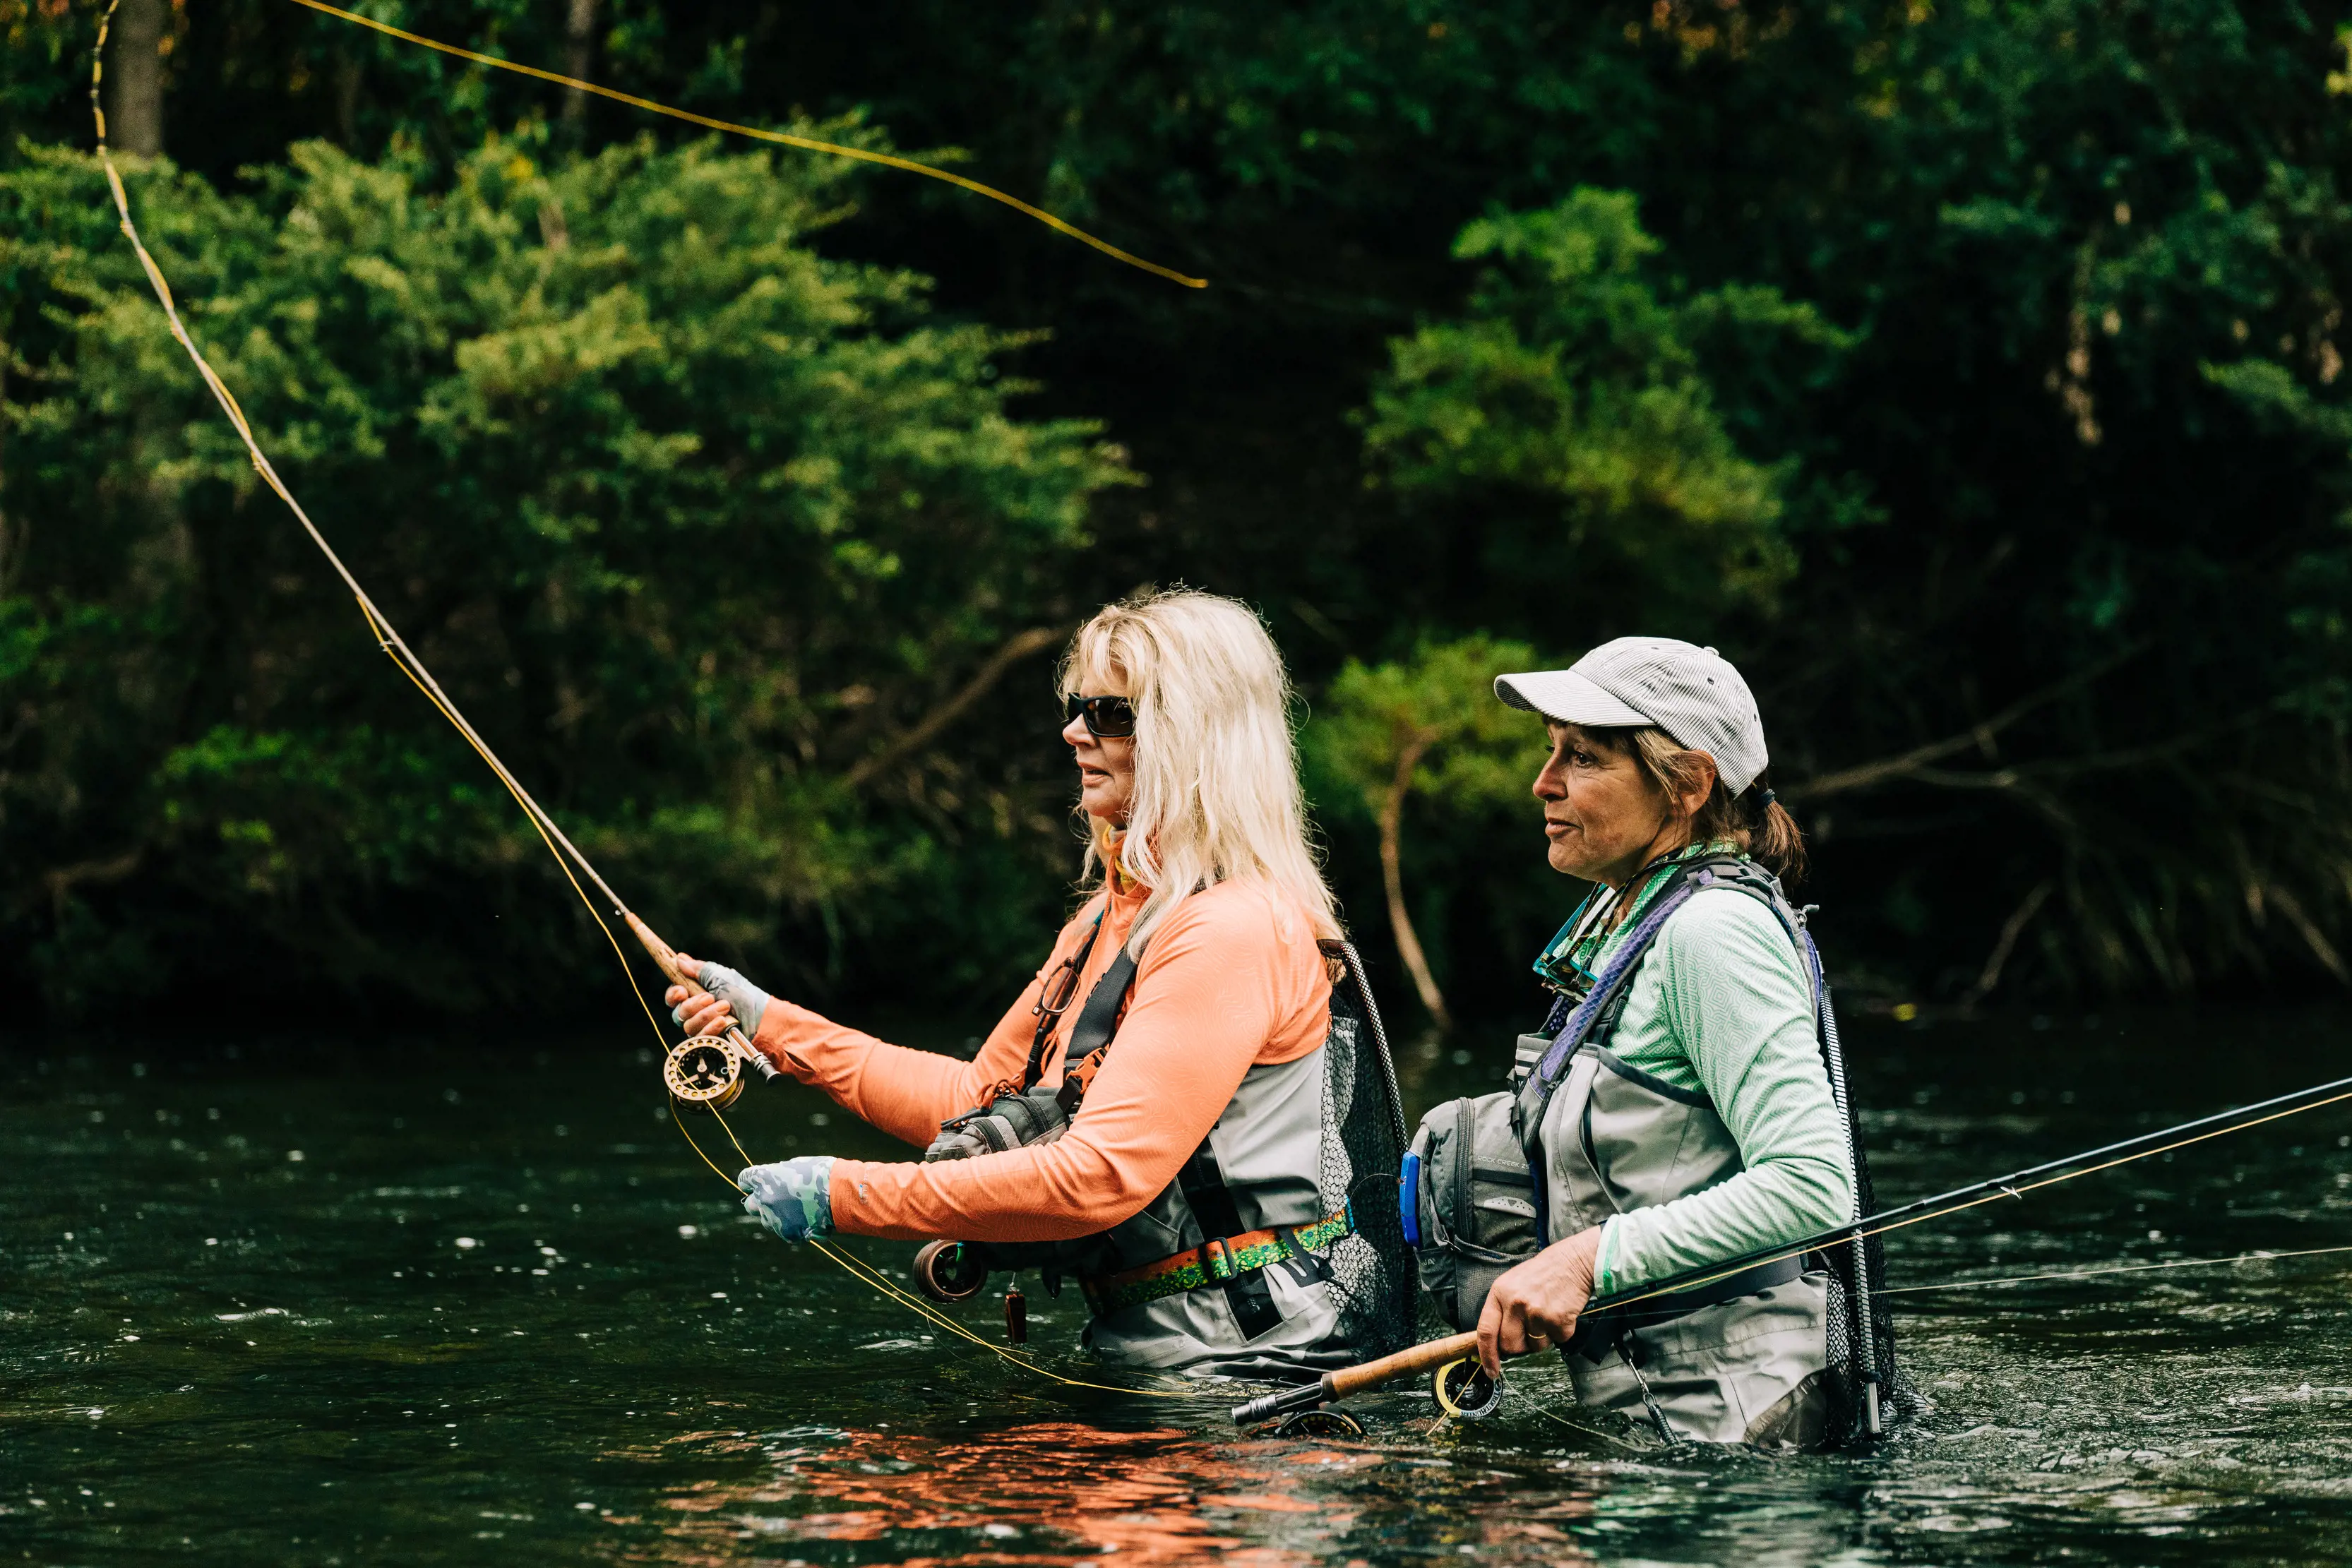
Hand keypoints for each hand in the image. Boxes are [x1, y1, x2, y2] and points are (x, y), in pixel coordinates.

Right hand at [663, 952, 773, 1039]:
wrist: (762, 1016)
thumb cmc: (744, 995)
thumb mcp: (722, 977)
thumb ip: (700, 970)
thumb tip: (680, 959)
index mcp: (695, 994)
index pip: (674, 997)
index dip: (673, 995)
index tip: (681, 992)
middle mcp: (696, 1012)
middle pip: (678, 1012)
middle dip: (693, 1004)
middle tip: (711, 997)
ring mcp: (703, 1028)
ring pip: (688, 1025)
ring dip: (706, 1015)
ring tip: (725, 1007)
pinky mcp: (710, 1041)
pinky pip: (700, 1038)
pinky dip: (711, 1028)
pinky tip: (722, 1022)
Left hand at [738, 1155, 835, 1241]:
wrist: (841, 1194)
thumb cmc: (823, 1173)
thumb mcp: (798, 1166)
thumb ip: (780, 1175)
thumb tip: (775, 1181)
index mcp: (764, 1178)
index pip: (744, 1180)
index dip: (750, 1182)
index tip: (757, 1183)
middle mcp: (764, 1199)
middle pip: (750, 1205)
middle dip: (760, 1202)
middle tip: (778, 1199)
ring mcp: (775, 1219)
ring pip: (768, 1220)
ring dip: (778, 1215)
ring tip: (800, 1209)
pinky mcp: (787, 1233)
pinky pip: (784, 1231)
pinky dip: (793, 1226)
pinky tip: (809, 1218)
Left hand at [1476, 1226, 1602, 1376]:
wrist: (1574, 1261)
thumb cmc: (1544, 1274)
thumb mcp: (1513, 1285)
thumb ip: (1503, 1311)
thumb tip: (1498, 1344)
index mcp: (1499, 1293)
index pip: (1485, 1331)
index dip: (1486, 1355)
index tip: (1490, 1371)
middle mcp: (1515, 1303)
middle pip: (1510, 1346)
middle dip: (1521, 1346)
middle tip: (1532, 1330)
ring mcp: (1536, 1312)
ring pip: (1535, 1346)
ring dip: (1543, 1338)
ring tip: (1548, 1313)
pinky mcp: (1557, 1319)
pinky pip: (1557, 1341)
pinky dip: (1561, 1332)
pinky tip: (1561, 1312)